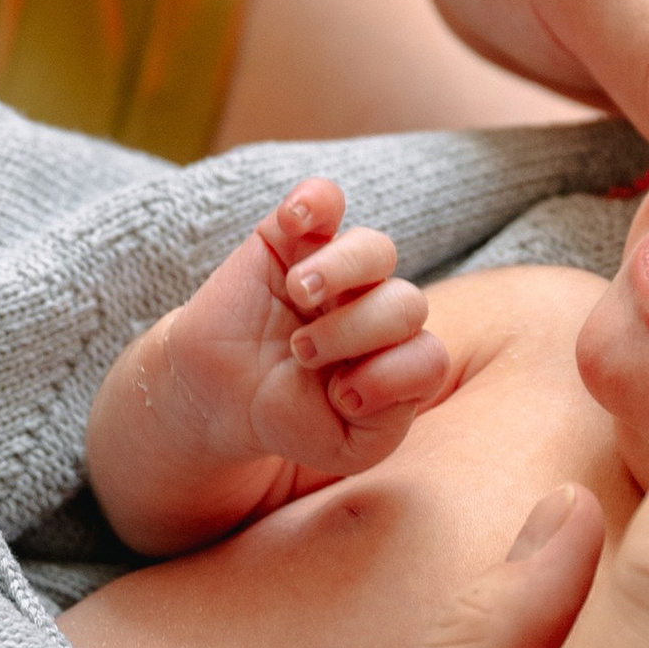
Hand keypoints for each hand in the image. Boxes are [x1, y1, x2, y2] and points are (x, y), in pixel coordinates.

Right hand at [83, 179, 450, 556]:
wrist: (221, 396)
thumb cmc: (290, 419)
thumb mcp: (344, 448)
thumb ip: (385, 425)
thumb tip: (381, 371)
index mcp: (399, 360)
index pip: (427, 357)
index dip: (391, 378)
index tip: (341, 399)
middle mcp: (378, 310)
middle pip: (406, 304)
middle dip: (356, 332)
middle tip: (303, 353)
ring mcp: (340, 272)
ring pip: (375, 249)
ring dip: (340, 272)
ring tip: (299, 293)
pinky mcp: (294, 239)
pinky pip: (324, 199)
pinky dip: (316, 200)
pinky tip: (296, 221)